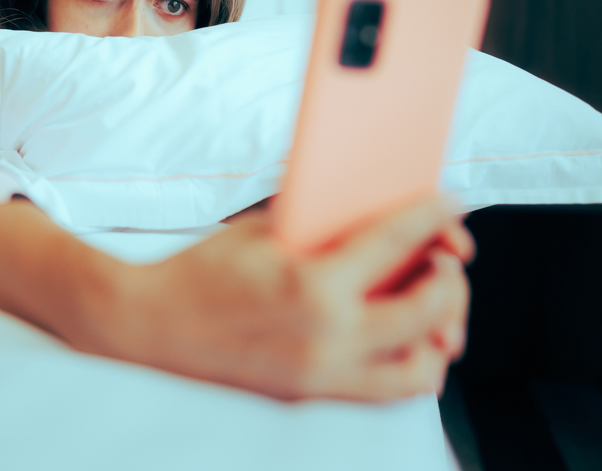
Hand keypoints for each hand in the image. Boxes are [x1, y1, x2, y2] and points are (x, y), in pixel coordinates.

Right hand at [93, 194, 470, 400]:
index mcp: (312, 286)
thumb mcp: (263, 229)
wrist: (149, 326)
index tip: (448, 205)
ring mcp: (321, 377)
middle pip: (429, 314)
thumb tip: (372, 208)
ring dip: (437, 335)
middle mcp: (326, 339)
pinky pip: (384, 390)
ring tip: (430, 306)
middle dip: (452, 281)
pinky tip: (395, 335)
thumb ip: (322, 223)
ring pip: (419, 371)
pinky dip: (404, 362)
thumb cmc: (199, 271)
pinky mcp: (311, 397)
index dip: (434, 216)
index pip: (398, 243)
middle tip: (445, 258)